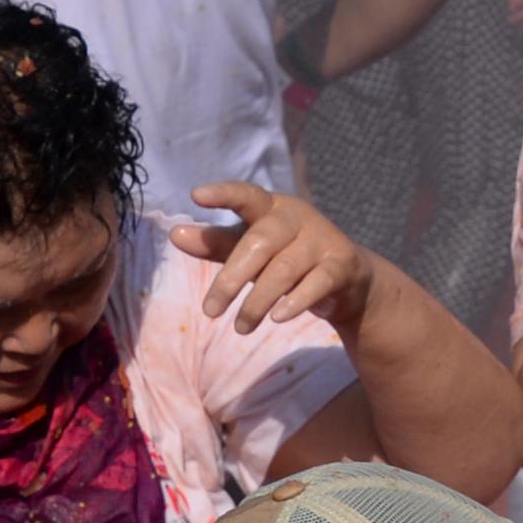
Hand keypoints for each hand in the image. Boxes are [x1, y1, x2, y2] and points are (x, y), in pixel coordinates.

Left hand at [176, 185, 383, 333]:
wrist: (347, 277)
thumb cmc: (287, 256)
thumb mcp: (251, 248)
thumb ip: (217, 243)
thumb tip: (176, 234)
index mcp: (272, 207)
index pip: (247, 195)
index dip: (224, 194)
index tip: (196, 196)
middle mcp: (299, 217)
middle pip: (260, 242)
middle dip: (231, 278)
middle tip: (209, 311)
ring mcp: (323, 240)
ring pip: (284, 269)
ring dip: (257, 302)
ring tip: (240, 328)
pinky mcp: (341, 265)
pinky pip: (316, 283)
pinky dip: (295, 302)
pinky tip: (276, 318)